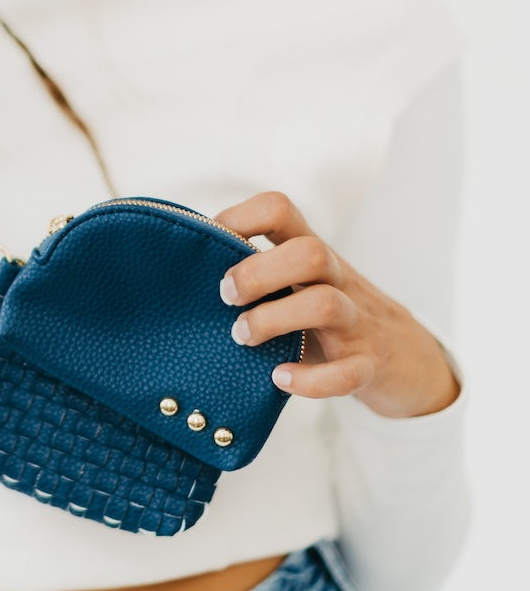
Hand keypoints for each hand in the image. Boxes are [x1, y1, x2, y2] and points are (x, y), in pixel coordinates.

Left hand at [214, 192, 459, 418]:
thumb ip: (256, 267)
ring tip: (242, 337)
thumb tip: (187, 265)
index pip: (279, 209)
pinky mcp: (366, 365)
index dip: (239, 218)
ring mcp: (355, 322)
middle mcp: (335, 279)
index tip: (212, 249)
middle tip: (226, 297)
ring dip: (273, 320)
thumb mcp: (296, 279)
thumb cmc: (324, 314)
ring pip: (324, 304)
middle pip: (309, 252)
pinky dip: (309, 381)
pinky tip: (280, 378)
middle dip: (257, 272)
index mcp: (309, 252)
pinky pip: (346, 373)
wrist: (402, 356)